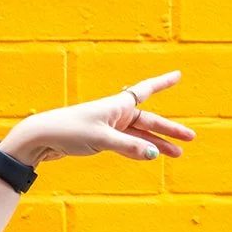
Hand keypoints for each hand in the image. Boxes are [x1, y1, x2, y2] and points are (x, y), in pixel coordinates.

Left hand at [3, 70, 195, 166]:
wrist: (41, 138)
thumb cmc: (70, 131)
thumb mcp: (102, 139)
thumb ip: (129, 147)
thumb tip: (153, 155)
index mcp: (118, 105)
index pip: (146, 90)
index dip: (163, 83)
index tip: (178, 75)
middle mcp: (115, 113)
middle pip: (148, 121)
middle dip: (169, 130)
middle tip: (190, 138)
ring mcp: (108, 127)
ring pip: (139, 135)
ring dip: (156, 144)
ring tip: (176, 154)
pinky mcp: (99, 140)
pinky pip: (126, 144)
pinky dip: (138, 150)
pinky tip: (149, 156)